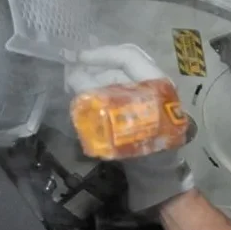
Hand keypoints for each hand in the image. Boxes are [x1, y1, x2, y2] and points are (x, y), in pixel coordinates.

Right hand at [65, 44, 193, 213]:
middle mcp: (155, 82)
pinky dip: (103, 91)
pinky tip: (87, 98)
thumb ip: (94, 97)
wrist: (157, 174)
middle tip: (73, 72)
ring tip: (76, 87)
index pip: (127, 56)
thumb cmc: (141, 147)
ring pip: (119, 77)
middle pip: (122, 64)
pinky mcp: (142, 106)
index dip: (101, 55)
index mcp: (157, 81)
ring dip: (97, 79)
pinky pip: (120, 90)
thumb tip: (74, 76)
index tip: (77, 60)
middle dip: (96, 66)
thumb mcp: (116, 121)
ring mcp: (150, 94)